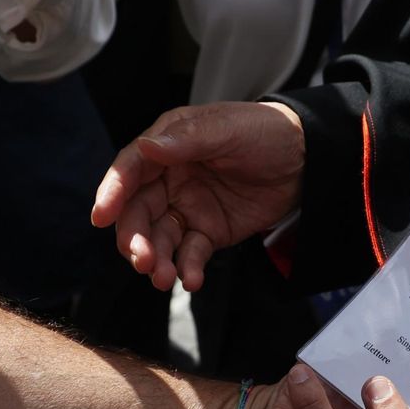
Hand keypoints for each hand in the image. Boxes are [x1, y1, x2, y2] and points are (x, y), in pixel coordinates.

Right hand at [92, 102, 305, 290]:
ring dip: (156, 259)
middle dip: (134, 238)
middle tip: (142, 260)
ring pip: (159, 238)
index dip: (113, 191)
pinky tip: (192, 280)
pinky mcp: (208, 231)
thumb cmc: (266, 132)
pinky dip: (187, 268)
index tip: (101, 216)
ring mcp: (187, 207)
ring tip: (164, 278)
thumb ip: (188, 139)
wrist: (308, 159)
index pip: (131, 169)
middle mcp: (169, 178)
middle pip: (138, 212)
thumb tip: (147, 147)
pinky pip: (189, 254)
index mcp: (168, 145)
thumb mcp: (229, 128)